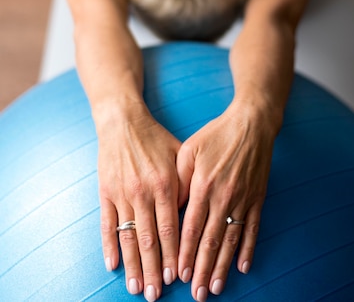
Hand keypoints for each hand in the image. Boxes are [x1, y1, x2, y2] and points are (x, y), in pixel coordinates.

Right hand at [97, 109, 181, 299]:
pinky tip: (112, 265)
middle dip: (153, 270)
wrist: (123, 122)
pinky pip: (106, 225)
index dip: (173, 255)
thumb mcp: (179, 155)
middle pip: (149, 239)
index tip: (177, 277)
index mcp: (164, 183)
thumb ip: (186, 183)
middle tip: (156, 295)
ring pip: (128, 237)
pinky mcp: (105, 192)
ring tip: (136, 288)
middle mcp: (143, 192)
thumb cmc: (155, 139)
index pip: (171, 228)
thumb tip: (194, 212)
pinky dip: (109, 246)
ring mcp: (121, 194)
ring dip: (132, 266)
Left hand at [176, 101, 275, 300]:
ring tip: (214, 287)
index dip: (184, 253)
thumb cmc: (216, 134)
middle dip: (201, 269)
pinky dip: (248, 249)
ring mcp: (243, 199)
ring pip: (231, 240)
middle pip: (210, 240)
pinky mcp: (257, 198)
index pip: (190, 227)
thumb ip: (179, 179)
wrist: (252, 123)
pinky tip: (242, 267)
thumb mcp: (190, 149)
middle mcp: (223, 196)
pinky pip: (252, 229)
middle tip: (195, 294)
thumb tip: (170, 207)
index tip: (178, 275)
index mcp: (203, 185)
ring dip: (222, 266)